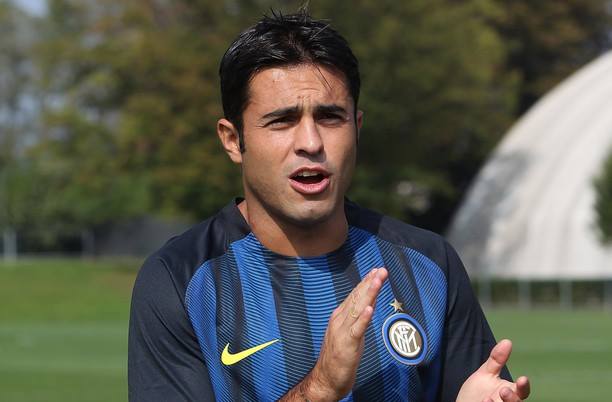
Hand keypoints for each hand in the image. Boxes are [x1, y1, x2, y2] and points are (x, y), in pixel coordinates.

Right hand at [302, 268, 387, 400]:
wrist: (326, 379)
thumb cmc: (339, 357)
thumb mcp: (350, 333)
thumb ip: (358, 318)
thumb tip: (369, 303)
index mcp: (340, 316)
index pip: (355, 295)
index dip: (366, 282)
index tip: (376, 270)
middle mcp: (340, 320)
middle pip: (357, 298)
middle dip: (370, 283)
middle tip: (382, 270)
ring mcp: (342, 331)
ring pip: (358, 309)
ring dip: (368, 294)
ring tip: (377, 280)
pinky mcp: (347, 344)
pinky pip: (357, 329)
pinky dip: (364, 318)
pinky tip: (370, 309)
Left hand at [456, 339, 530, 401]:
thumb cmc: (477, 392)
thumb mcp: (486, 373)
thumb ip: (497, 360)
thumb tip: (507, 341)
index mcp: (510, 392)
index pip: (521, 391)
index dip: (523, 387)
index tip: (523, 378)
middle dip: (512, 399)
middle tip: (504, 390)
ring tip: (487, 399)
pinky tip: (482, 401)